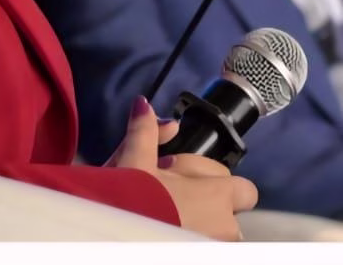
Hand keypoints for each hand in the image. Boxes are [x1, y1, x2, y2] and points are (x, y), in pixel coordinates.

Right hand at [107, 96, 258, 240]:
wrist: (112, 236)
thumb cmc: (127, 201)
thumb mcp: (133, 159)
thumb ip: (146, 131)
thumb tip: (144, 105)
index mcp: (217, 196)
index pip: (243, 187)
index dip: (212, 178)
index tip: (182, 177)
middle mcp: (226, 226)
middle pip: (229, 208)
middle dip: (204, 199)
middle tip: (168, 194)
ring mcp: (216, 245)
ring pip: (218, 230)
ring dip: (200, 220)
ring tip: (166, 214)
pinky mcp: (202, 255)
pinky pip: (208, 241)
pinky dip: (193, 234)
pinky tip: (167, 228)